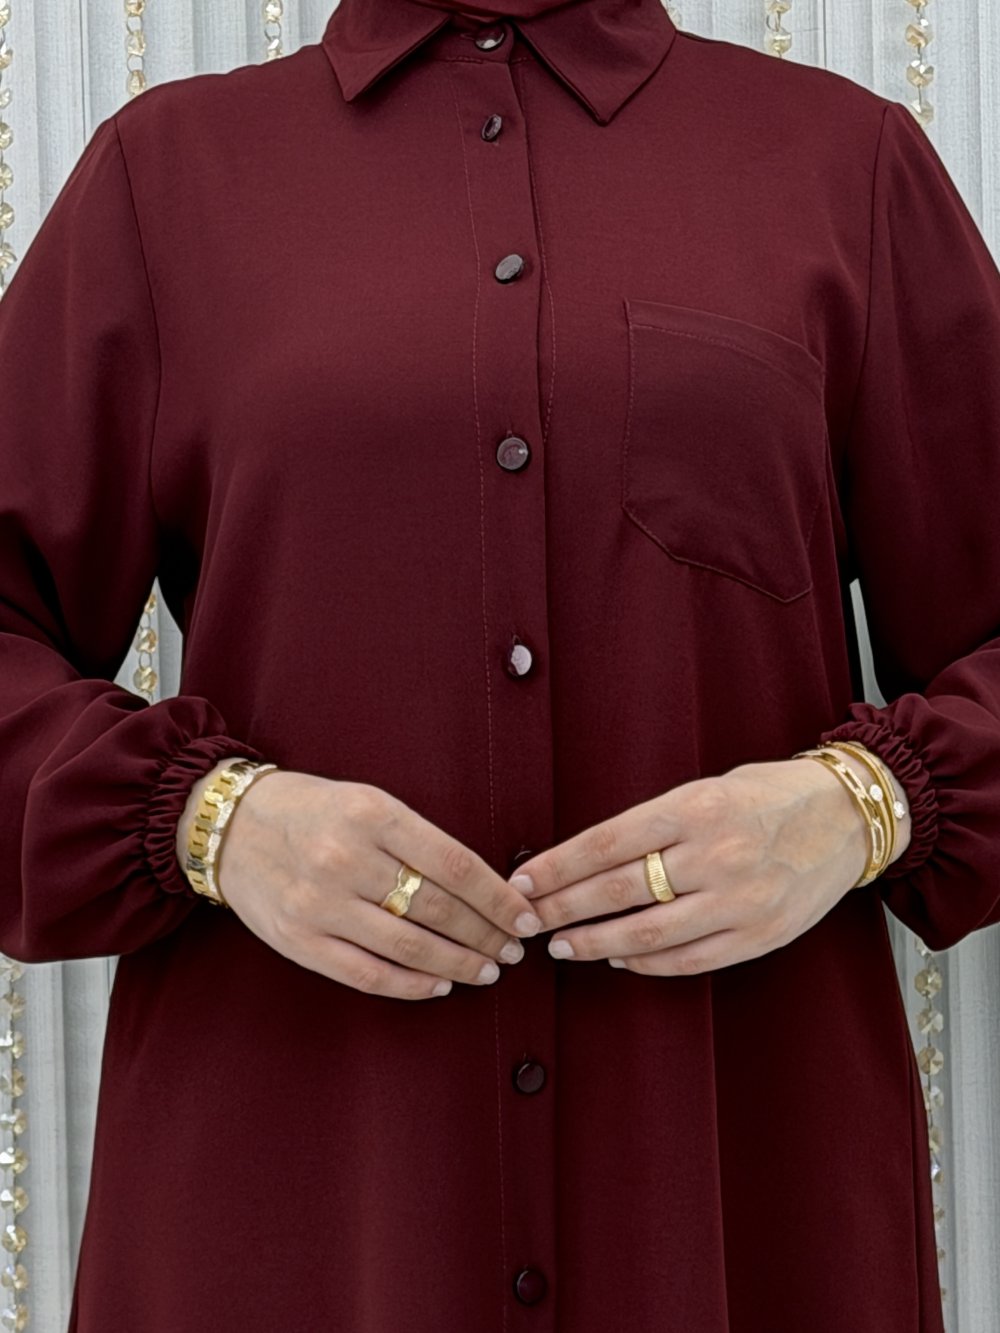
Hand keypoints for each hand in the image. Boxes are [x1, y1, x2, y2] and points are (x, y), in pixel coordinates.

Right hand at [178, 767, 541, 999]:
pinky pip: (367, 973)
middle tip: (514, 949)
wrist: (229, 826)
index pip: (454, 862)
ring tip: (487, 970)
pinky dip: (411, 984)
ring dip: (458, 963)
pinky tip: (440, 985)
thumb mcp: (367, 801)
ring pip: (409, 946)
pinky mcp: (300, 940)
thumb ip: (417, 838)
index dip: (498, 896)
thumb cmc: (312, 810)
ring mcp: (320, 904)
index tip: (525, 916)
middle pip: (438, 908)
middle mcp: (346, 858)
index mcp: (372, 814)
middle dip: (486, 934)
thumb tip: (483, 885)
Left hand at [506, 756, 896, 975]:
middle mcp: (713, 854)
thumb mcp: (707, 788)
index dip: (556, 867)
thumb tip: (589, 858)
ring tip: (561, 945)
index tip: (522, 882)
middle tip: (525, 920)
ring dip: (594, 942)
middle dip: (560, 908)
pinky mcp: (760, 935)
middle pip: (615, 890)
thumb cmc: (770, 795)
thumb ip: (656, 824)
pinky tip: (617, 958)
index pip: (605, 842)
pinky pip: (688, 959)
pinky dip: (645, 963)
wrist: (850, 815)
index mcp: (694, 807)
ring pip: (646, 934)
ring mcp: (738, 900)